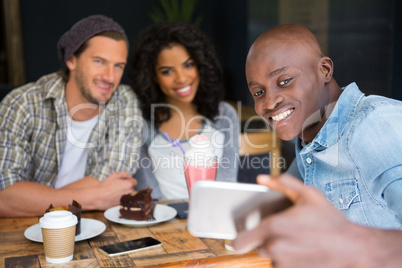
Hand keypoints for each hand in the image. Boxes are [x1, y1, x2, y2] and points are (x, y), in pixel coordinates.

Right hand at [93, 171, 136, 209]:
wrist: (97, 197)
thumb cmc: (105, 186)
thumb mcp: (114, 175)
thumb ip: (124, 174)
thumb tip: (129, 177)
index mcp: (129, 184)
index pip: (135, 181)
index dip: (129, 180)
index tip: (124, 181)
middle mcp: (129, 193)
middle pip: (132, 188)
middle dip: (128, 187)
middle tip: (119, 186)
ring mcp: (126, 200)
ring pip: (129, 195)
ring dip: (125, 193)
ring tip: (116, 192)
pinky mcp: (122, 205)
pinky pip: (124, 200)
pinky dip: (122, 199)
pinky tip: (115, 197)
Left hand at [233, 173, 374, 267]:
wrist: (352, 247)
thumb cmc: (330, 220)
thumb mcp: (308, 194)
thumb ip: (282, 183)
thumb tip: (262, 179)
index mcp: (274, 227)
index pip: (239, 241)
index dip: (238, 238)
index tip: (239, 238)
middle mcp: (275, 247)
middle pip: (257, 246)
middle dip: (267, 239)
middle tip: (285, 232)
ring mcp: (283, 263)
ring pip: (270, 256)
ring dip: (278, 250)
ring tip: (298, 240)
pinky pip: (281, 265)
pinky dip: (287, 259)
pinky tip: (302, 250)